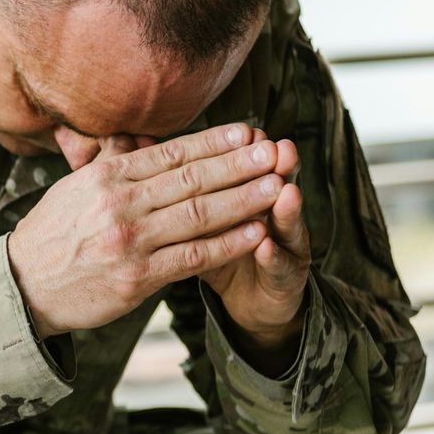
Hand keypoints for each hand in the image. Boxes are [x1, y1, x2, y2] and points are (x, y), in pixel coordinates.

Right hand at [7, 123, 286, 336]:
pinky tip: (256, 232)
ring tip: (277, 185)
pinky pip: (193, 256)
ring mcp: (130, 241)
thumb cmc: (51, 236)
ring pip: (199, 214)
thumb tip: (136, 137)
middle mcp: (119, 204)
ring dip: (243, 199)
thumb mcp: (73, 188)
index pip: (170, 153)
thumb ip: (111, 165)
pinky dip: (228, 244)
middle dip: (238, 164)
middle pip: (192, 179)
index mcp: (106, 177)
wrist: (22, 287)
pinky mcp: (137, 277)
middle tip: (275, 150)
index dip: (213, 141)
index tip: (247, 130)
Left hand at [199, 131, 310, 372]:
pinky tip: (266, 245)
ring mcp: (288, 246)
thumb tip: (142, 149)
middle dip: (269, 170)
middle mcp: (275, 215)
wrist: (255, 300)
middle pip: (273, 187)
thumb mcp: (196, 222)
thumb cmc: (213, 253)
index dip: (243, 156)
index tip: (243, 132)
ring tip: (285, 190)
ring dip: (284, 208)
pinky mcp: (290, 276)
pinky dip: (273, 256)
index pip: (245, 172)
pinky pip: (281, 265)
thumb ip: (182, 189)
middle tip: (275, 148)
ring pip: (285, 223)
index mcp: (252, 196)